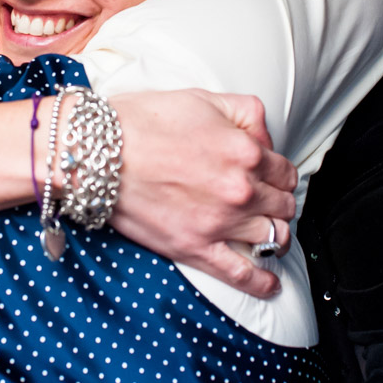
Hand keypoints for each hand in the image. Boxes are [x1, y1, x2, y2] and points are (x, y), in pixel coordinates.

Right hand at [107, 89, 296, 297]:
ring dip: (274, 236)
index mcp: (245, 151)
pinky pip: (241, 274)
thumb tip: (265, 138)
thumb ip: (245, 113)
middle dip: (278, 202)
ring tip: (266, 234)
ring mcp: (220, 222)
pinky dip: (262, 281)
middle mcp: (240, 190)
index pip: (286, 172)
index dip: (280, 174)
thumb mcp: (202, 99)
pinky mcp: (195, 248)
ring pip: (273, 238)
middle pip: (283, 206)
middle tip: (266, 202)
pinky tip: (270, 283)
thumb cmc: (141, 122)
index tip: (271, 178)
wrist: (96, 152)